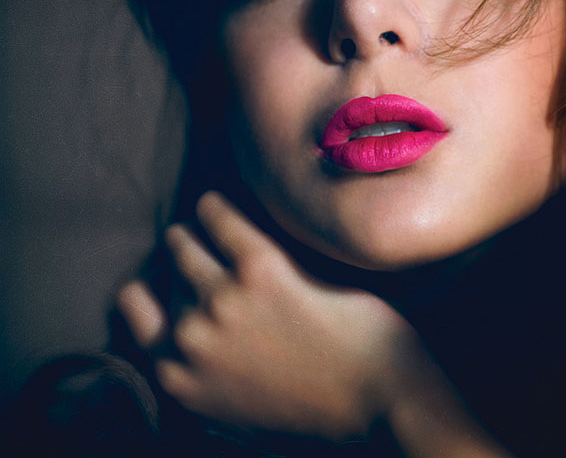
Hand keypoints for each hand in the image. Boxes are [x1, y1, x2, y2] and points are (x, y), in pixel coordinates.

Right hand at [118, 191, 413, 439]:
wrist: (380, 396)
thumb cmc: (321, 405)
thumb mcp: (240, 409)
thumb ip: (207, 372)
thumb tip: (188, 337)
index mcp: (182, 379)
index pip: (137, 319)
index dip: (150, 297)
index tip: (160, 283)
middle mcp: (192, 340)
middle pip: (169, 282)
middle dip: (180, 265)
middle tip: (189, 247)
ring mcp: (223, 303)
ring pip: (186, 249)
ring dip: (190, 235)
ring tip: (200, 222)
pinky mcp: (262, 271)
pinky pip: (224, 225)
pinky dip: (217, 210)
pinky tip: (215, 203)